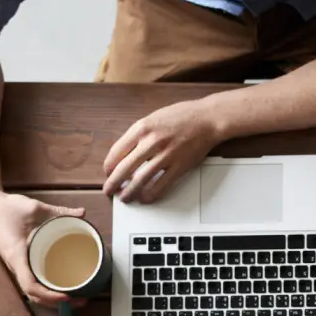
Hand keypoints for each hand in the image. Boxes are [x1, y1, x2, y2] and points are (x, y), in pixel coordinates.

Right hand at [0, 190, 86, 306]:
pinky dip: (48, 289)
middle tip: (82, 300)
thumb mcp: (34, 207)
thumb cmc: (6, 208)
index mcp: (17, 255)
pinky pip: (33, 282)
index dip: (49, 295)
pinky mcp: (20, 263)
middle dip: (57, 303)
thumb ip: (60, 212)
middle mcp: (16, 265)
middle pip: (34, 295)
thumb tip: (82, 213)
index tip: (68, 296)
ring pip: (34, 292)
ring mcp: (17, 266)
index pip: (30, 285)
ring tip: (77, 298)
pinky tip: (64, 287)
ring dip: (53, 299)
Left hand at [103, 99, 223, 203]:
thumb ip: (139, 134)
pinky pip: (162, 184)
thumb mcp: (153, 118)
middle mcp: (151, 142)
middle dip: (113, 183)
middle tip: (109, 191)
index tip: (107, 174)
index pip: (116, 151)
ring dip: (130, 192)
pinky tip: (145, 198)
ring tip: (125, 198)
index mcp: (141, 128)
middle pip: (124, 168)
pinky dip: (151, 194)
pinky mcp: (180, 166)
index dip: (109, 167)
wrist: (207, 119)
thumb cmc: (182, 117)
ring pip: (141, 179)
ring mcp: (166, 155)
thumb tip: (126, 153)